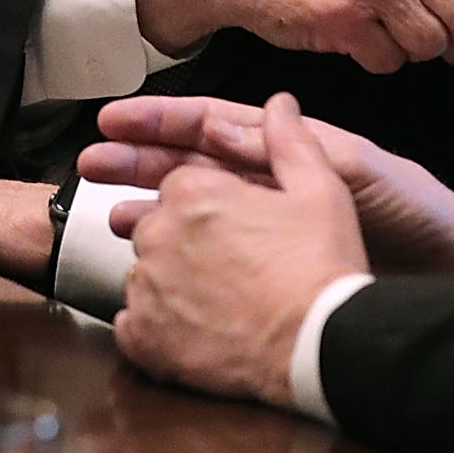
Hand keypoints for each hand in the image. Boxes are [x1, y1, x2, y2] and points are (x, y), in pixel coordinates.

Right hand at [82, 94, 453, 273]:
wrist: (447, 267)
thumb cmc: (409, 210)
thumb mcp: (353, 168)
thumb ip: (299, 145)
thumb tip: (255, 112)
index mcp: (285, 150)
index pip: (210, 126)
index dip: (160, 122)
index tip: (111, 122)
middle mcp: (269, 185)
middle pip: (189, 167)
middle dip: (138, 163)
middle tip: (87, 165)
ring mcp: (269, 226)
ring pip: (195, 212)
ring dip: (151, 208)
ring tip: (108, 215)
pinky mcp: (274, 267)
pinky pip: (214, 257)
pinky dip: (180, 259)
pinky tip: (153, 267)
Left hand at [114, 94, 368, 407]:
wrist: (318, 346)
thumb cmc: (320, 269)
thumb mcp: (320, 190)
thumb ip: (290, 141)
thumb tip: (280, 105)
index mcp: (193, 192)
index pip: (179, 187)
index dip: (209, 207)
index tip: (231, 227)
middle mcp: (159, 234)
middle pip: (156, 229)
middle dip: (185, 243)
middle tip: (228, 268)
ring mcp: (146, 287)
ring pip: (144, 276)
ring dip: (170, 284)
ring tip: (217, 303)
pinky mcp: (143, 337)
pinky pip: (132, 324)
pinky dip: (155, 328)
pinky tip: (191, 331)